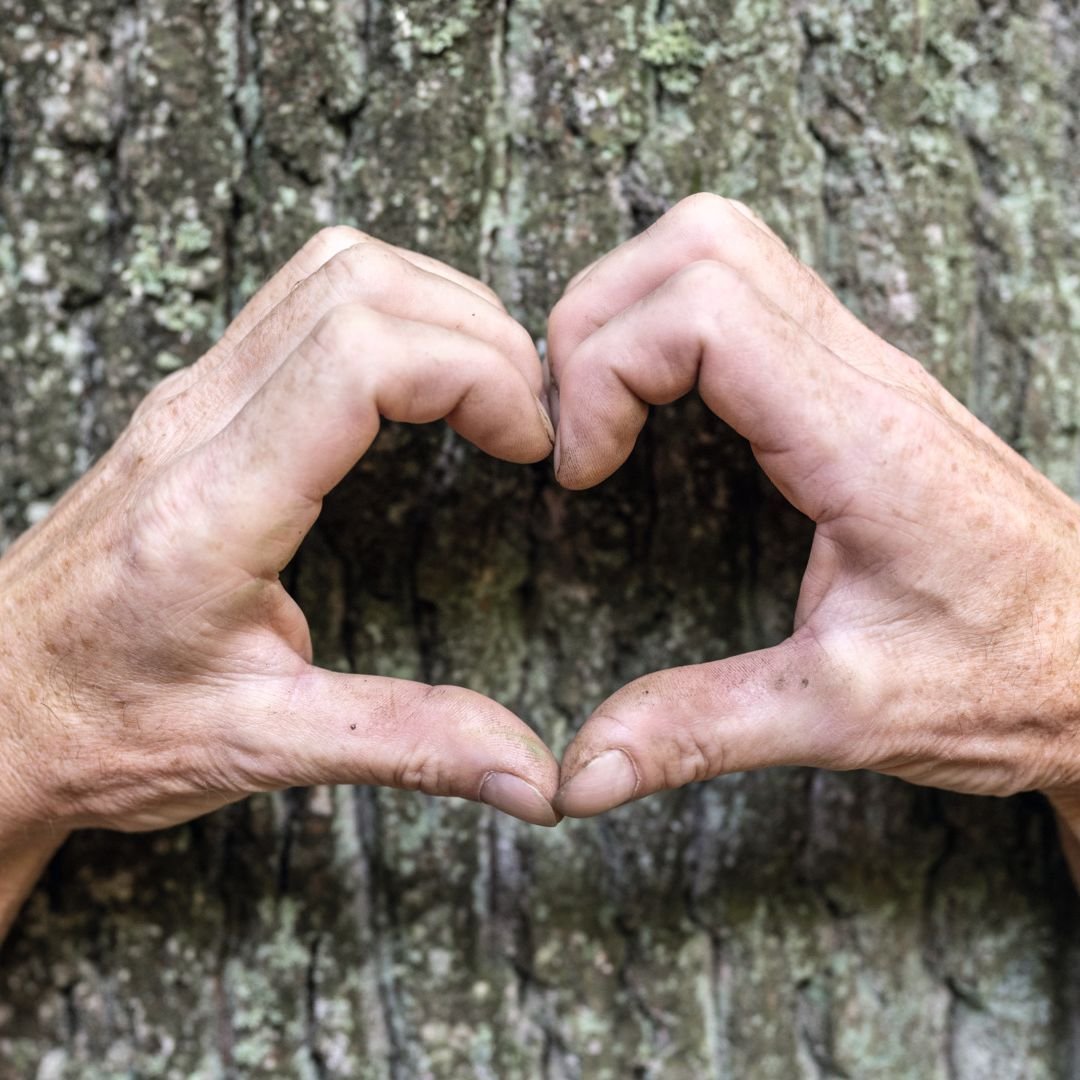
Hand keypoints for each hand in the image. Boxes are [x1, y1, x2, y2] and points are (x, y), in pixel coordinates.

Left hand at [0, 227, 560, 864]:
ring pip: (329, 269)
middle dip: (477, 333)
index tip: (526, 443)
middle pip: (358, 285)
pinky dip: (391, 311)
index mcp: (214, 507)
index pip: (360, 356)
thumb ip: (410, 746)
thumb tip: (532, 776)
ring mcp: (188, 399)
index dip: (475, 374)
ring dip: (435, 306)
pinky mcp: (194, 401)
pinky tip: (424, 382)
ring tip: (492, 389)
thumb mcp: (262, 747)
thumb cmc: (100, 726)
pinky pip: (303, 297)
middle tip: (528, 417)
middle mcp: (194, 424)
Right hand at [548, 194, 1079, 851]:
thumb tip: (577, 776)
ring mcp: (863, 364)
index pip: (704, 310)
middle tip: (574, 430)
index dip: (605, 370)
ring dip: (629, 311)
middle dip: (597, 321)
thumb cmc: (1008, 679)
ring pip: (720, 244)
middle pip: (700, 242)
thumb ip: (698, 733)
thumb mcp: (843, 716)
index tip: (581, 471)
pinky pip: (744, 290)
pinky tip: (652, 412)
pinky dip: (667, 326)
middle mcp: (864, 376)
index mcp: (860, 443)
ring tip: (601, 416)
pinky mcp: (854, 379)